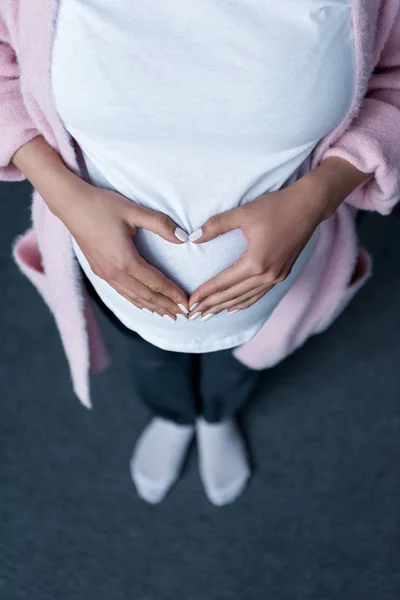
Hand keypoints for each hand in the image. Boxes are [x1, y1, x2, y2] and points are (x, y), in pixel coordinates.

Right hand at [11, 136, 189, 318]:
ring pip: (133, 297)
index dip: (173, 294)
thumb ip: (160, 224)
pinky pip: (122, 292)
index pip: (156, 283)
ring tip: (168, 315)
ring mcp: (105, 274)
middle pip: (146, 296)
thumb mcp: (133, 210)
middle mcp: (114, 272)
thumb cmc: (102, 205)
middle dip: (166, 306)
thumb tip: (183, 237)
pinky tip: (144, 305)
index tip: (187, 304)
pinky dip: (136, 301)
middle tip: (184, 315)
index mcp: (125, 260)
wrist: (71, 204)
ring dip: (152, 307)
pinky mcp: (99, 271)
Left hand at [187, 157, 369, 317]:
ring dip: (226, 306)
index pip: (223, 283)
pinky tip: (234, 307)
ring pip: (246, 298)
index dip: (205, 293)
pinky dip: (244, 302)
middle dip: (211, 305)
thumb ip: (216, 226)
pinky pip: (259, 294)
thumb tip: (193, 238)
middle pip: (232, 295)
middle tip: (193, 315)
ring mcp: (277, 277)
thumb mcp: (243, 213)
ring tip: (209, 314)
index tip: (190, 303)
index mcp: (256, 262)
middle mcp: (267, 275)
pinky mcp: (282, 274)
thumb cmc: (277, 207)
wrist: (309, 206)